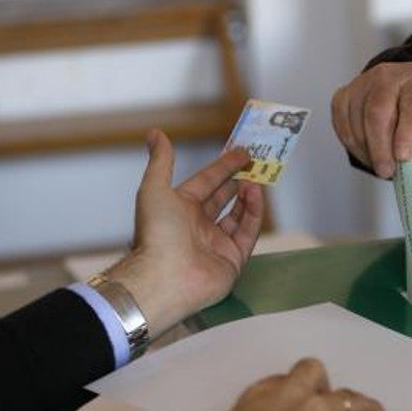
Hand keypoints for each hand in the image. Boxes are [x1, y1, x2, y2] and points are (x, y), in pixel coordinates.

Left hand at [103, 129, 264, 334]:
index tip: (242, 151)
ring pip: (239, 215)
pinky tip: (256, 195)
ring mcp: (216, 244)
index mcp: (180, 210)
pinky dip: (254, 213)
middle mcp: (198, 226)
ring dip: (248, 195)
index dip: (223, 166)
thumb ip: (161, 161)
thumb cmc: (157, 233)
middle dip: (239, 180)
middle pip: (224, 198)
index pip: (206, 183)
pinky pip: (248, 233)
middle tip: (257, 163)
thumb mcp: (155, 188)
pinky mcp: (232, 260)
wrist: (165, 277)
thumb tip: (156, 133)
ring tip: (256, 179)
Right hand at [331, 62, 411, 177]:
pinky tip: (367, 153)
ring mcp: (362, 84)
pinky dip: (354, 146)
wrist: (399, 92)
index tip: (403, 156)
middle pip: (378, 111)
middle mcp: (388, 77)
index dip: (408, 132)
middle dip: (381, 148)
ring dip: (367, 150)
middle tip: (386, 170)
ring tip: (380, 164)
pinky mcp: (343, 96)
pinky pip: (343, 126)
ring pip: (357, 121)